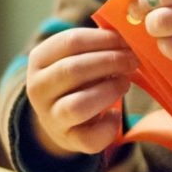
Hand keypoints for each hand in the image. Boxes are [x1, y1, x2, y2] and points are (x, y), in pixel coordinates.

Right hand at [26, 27, 137, 156]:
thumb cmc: (77, 78)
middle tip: (133, 60)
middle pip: (74, 70)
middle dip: (110, 62)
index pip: (70, 42)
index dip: (104, 39)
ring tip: (125, 83)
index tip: (127, 39)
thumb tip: (130, 31)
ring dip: (109, 91)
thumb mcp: (78, 56)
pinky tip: (115, 115)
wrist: (60, 117)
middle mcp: (38, 88)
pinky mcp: (67, 139)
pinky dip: (108, 126)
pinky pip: (89, 138)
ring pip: (78, 105)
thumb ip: (97, 44)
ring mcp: (50, 117)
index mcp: (39, 59)